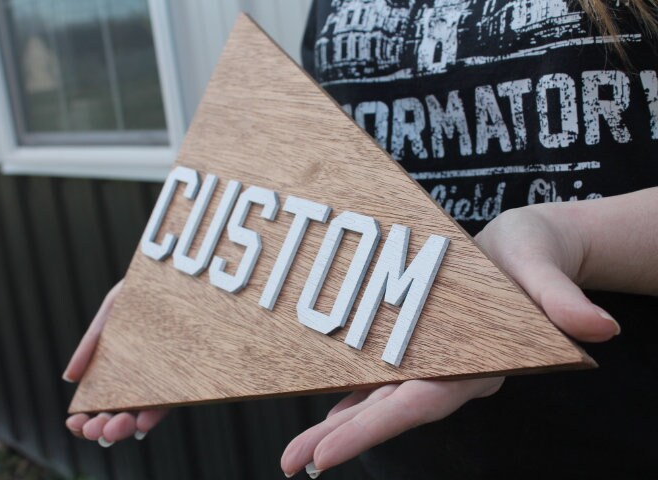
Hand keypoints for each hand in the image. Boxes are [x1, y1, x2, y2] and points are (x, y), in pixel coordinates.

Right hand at [63, 280, 169, 445]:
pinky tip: (143, 421)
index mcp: (119, 366)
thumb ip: (93, 340)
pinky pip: (174, 399)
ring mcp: (166, 377)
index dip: (85, 419)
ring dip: (127, 426)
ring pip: (144, 412)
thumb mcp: (114, 306)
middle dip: (103, 427)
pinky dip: (157, 413)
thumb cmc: (145, 286)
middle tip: (93, 430)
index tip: (74, 423)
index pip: (99, 402)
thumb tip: (69, 378)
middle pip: (119, 412)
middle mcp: (142, 377)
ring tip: (113, 429)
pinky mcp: (190, 374)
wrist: (184, 269)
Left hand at [281, 203, 620, 477]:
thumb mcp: (545, 271)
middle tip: (291, 462)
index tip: (327, 454)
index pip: (419, 404)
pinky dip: (353, 396)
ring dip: (337, 423)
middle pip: (389, 411)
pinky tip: (327, 412)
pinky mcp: (422, 347)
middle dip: (340, 438)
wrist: (526, 251)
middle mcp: (450, 371)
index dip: (372, 429)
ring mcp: (433, 363)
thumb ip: (564, 301)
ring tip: (296, 451)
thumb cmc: (534, 259)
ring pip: (379, 398)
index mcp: (478, 362)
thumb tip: (600, 329)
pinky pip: (382, 378)